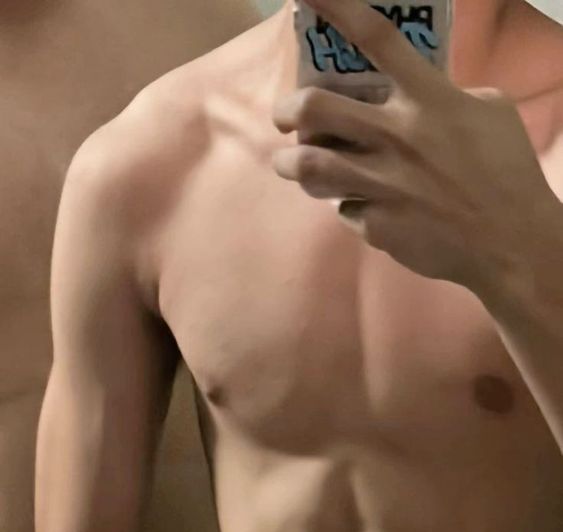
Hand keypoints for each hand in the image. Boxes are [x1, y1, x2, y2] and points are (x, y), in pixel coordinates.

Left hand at [272, 0, 557, 290]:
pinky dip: (349, 207)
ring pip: (309, 166)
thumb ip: (446, 96)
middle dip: (286, 110)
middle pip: (314, 109)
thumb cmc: (508, 174)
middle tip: (285, 117)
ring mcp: (383, 184)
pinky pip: (345, 210)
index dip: (336, 8)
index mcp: (429, 99)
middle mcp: (398, 137)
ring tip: (291, 163)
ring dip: (291, 163)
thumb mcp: (490, 113)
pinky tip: (364, 207)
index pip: (377, 38)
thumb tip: (419, 96)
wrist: (510, 244)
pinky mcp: (377, 226)